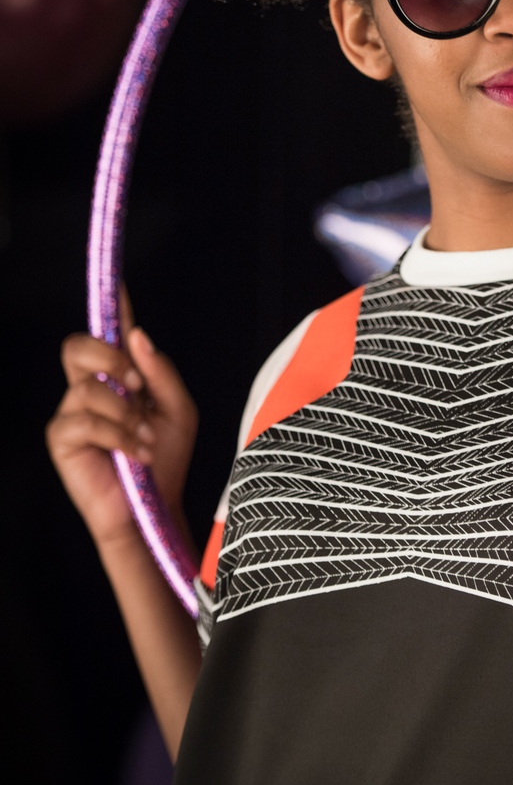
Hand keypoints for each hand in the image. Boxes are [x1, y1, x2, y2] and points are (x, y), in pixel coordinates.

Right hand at [46, 290, 197, 547]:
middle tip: (137, 386)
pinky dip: (118, 436)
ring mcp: (73, 411)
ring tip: (145, 439)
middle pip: (77, 345)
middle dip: (109, 360)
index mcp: (122, 376)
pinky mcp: (61, 438)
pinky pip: (84, 420)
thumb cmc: (166, 458)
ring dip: (127, 415)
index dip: (111, 304)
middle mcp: (92, 387)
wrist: (154, 505)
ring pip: (89, 387)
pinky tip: (135, 453)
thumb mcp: (178, 410)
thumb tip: (137, 336)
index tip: (117, 279)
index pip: (111, 332)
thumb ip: (161, 372)